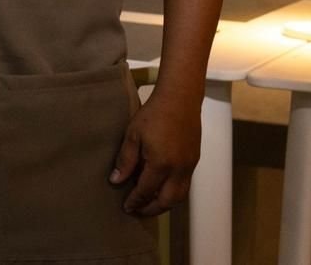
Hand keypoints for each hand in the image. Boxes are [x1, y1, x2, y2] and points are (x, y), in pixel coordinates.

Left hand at [109, 89, 200, 215]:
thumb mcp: (133, 135)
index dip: (135, 201)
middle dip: (151, 209)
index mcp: (161, 164)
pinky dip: (173, 193)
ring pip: (179, 196)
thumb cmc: (153, 113)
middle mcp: (178, 169)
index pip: (146, 191)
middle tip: (138, 210)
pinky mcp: (194, 161)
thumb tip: (116, 181)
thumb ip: (125, 160)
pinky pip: (185, 185)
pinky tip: (162, 188)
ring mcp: (189, 166)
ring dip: (164, 204)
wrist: (180, 99)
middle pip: (166, 201)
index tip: (126, 207)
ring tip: (150, 203)